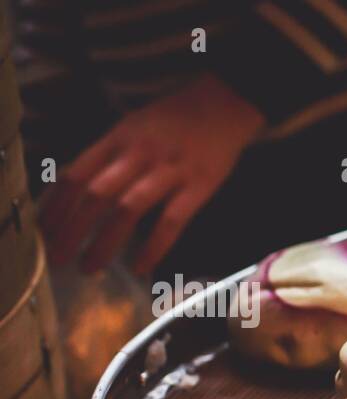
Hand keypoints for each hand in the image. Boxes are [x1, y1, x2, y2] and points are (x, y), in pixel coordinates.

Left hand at [41, 73, 265, 275]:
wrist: (223, 105)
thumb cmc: (175, 119)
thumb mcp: (133, 126)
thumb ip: (110, 155)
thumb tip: (82, 189)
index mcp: (118, 139)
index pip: (77, 174)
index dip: (56, 205)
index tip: (44, 230)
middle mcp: (138, 154)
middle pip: (97, 195)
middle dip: (73, 229)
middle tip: (59, 258)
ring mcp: (169, 171)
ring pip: (128, 210)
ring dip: (105, 242)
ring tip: (91, 267)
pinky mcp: (198, 187)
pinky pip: (171, 221)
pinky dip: (154, 247)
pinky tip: (140, 267)